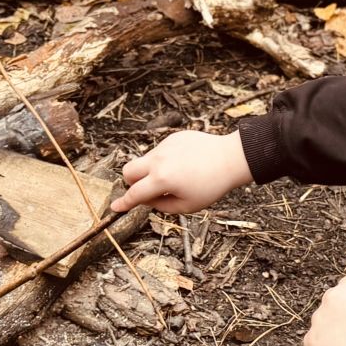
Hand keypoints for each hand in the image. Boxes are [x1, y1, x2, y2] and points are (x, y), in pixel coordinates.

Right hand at [113, 130, 252, 214]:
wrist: (230, 159)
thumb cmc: (211, 185)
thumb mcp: (187, 206)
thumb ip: (162, 206)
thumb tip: (147, 199)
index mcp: (162, 179)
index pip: (135, 194)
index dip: (124, 203)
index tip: (115, 207)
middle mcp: (159, 161)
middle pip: (128, 171)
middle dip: (131, 183)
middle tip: (148, 190)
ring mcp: (164, 147)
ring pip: (144, 161)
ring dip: (151, 172)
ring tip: (178, 176)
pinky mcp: (172, 138)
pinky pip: (159, 152)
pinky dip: (164, 161)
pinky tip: (185, 164)